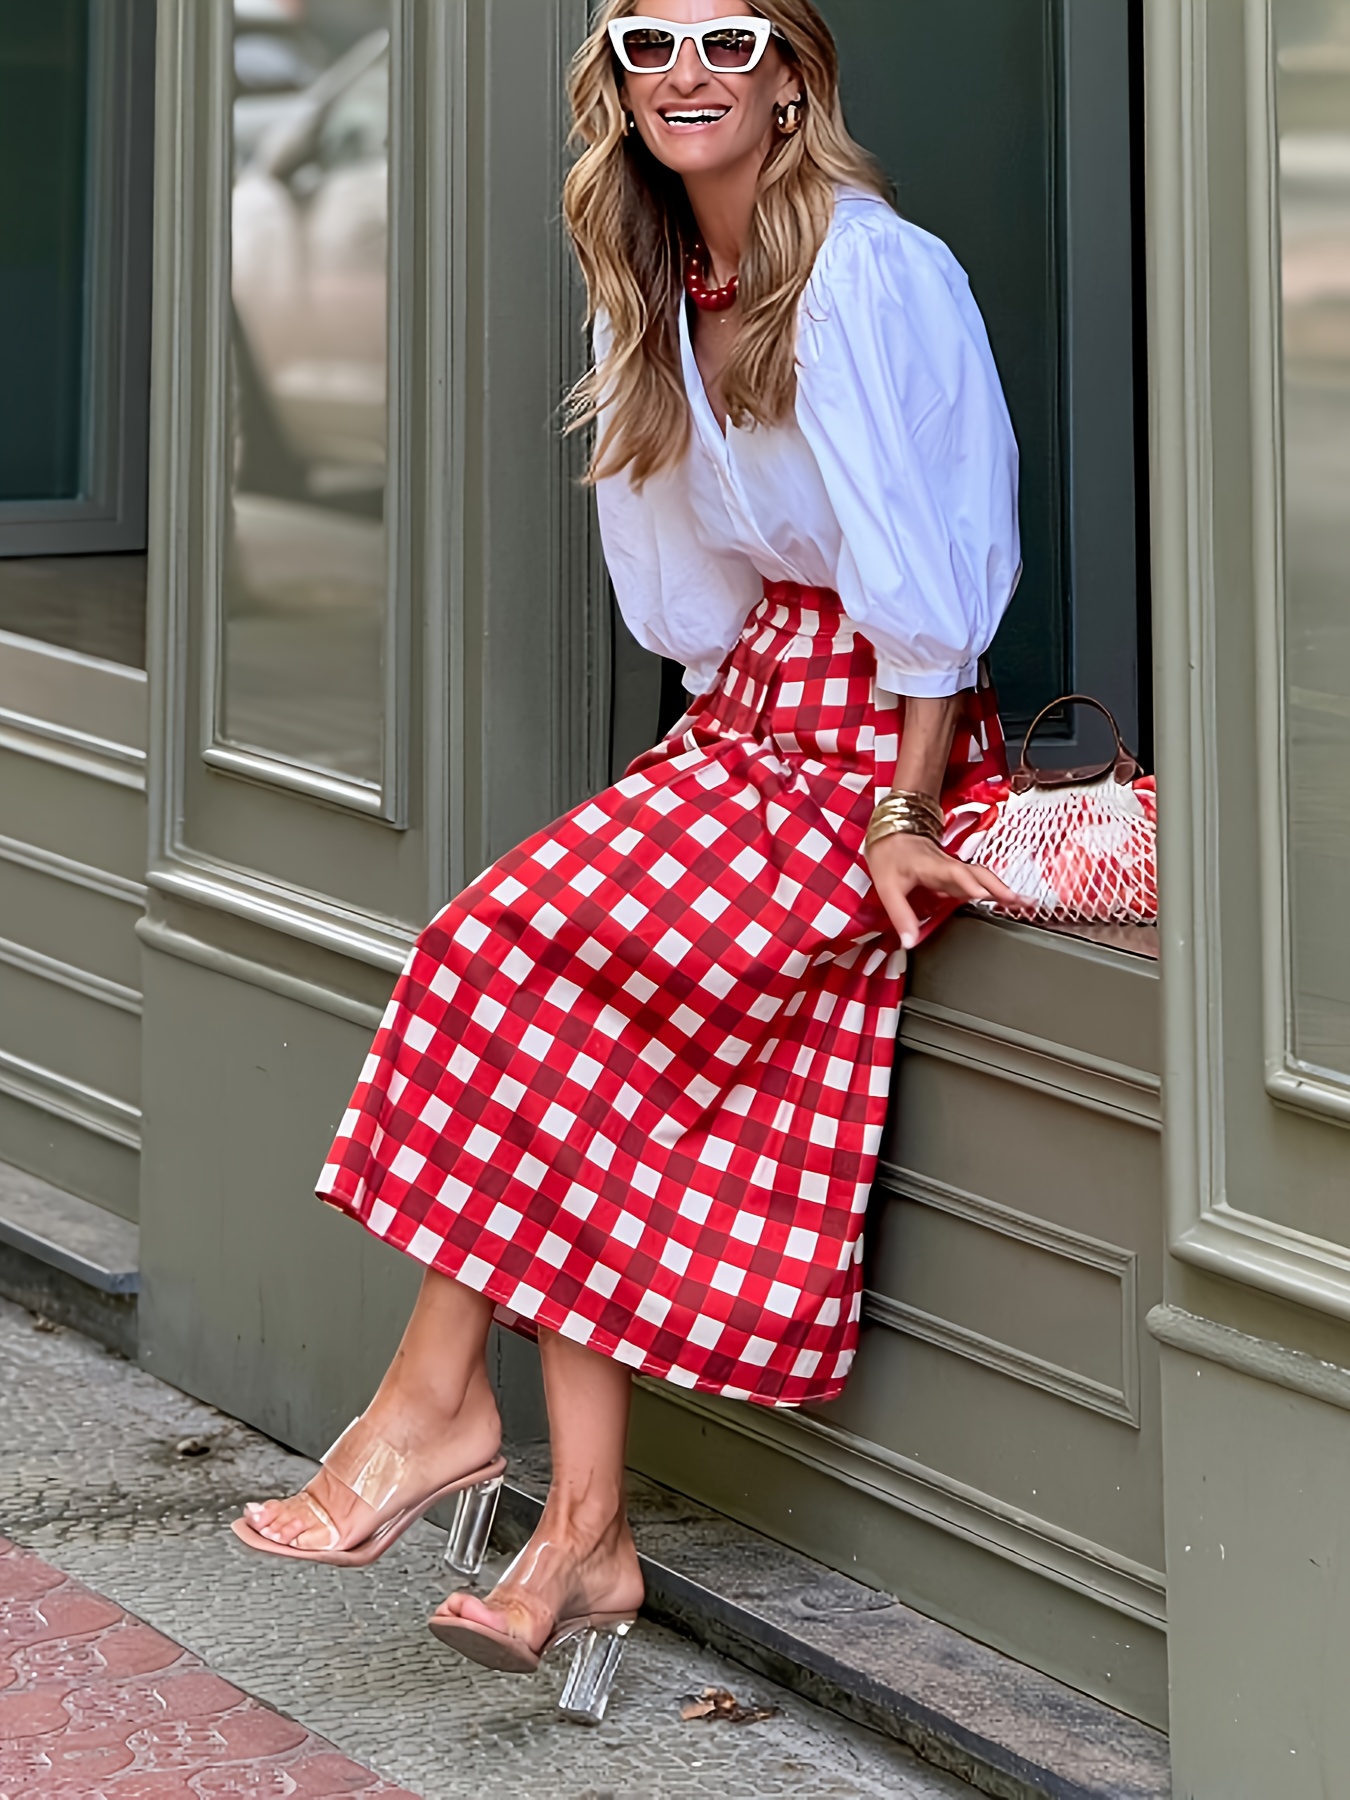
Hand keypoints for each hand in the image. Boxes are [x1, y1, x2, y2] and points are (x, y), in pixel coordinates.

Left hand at [865, 831, 1027, 950]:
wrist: (893, 832)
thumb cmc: (889, 856)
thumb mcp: (887, 888)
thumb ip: (900, 915)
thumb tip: (910, 942)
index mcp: (931, 866)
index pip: (953, 873)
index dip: (968, 883)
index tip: (982, 895)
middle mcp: (948, 865)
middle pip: (978, 874)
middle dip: (998, 887)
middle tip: (1019, 902)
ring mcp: (954, 867)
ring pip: (982, 876)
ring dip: (1002, 889)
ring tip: (1023, 903)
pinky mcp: (956, 871)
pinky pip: (978, 879)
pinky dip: (994, 889)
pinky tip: (1006, 899)